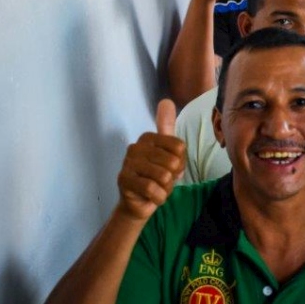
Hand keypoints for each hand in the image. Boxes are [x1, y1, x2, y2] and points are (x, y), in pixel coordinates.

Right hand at [116, 99, 186, 221]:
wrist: (139, 203)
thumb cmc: (156, 177)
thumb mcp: (168, 153)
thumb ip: (167, 129)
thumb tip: (166, 100)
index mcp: (148, 138)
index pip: (179, 147)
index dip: (181, 163)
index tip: (172, 169)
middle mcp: (136, 146)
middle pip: (173, 162)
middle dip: (173, 178)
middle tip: (163, 181)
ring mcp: (127, 163)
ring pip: (163, 176)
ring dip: (166, 188)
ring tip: (158, 188)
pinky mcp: (123, 180)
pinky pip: (152, 188)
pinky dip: (158, 197)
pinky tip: (153, 197)